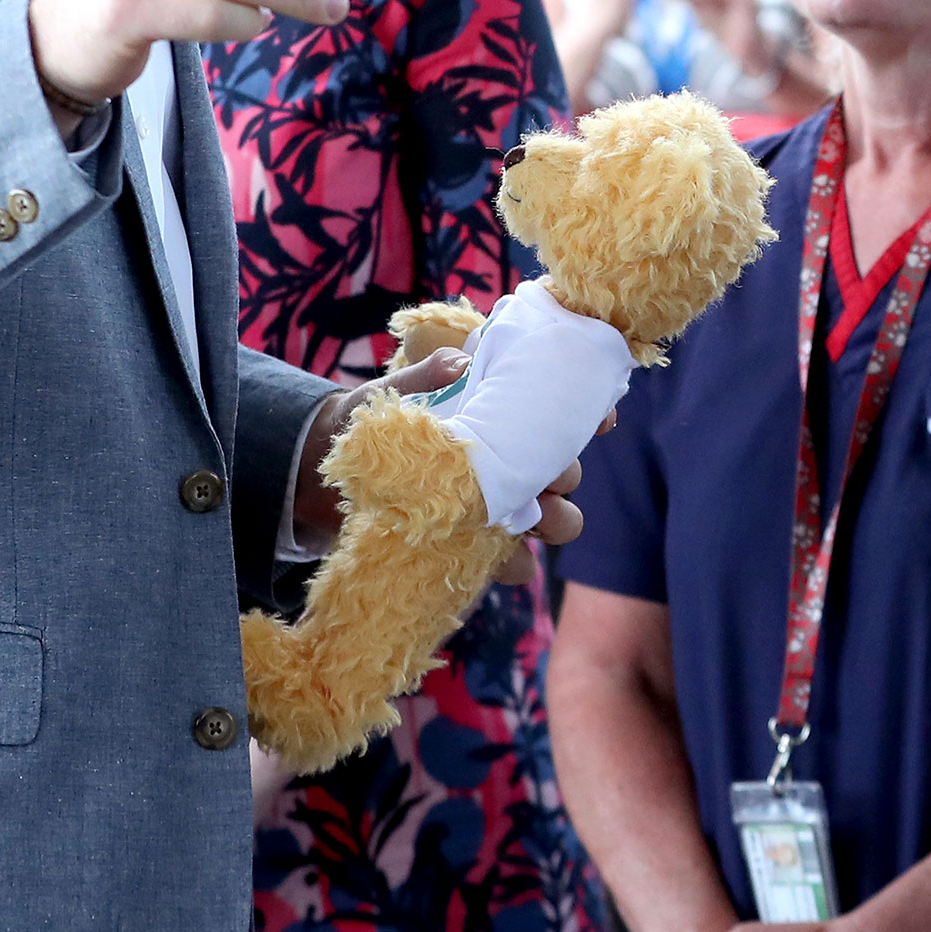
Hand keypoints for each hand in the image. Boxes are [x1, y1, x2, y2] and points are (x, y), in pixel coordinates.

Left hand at [293, 346, 591, 576]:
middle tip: (549, 472)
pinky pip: (514, 565)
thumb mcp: (393, 393)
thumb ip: (426, 376)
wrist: (329, 476)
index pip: (559, 412)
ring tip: (532, 518)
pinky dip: (512, 563)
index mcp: (501, 416)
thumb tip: (461, 366)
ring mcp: (499, 508)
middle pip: (568, 471)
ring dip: (554, 519)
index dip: (589, 414)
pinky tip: (499, 554)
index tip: (601, 419)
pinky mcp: (476, 549)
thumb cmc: (371, 421)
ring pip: (556, 520)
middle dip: (566, 472)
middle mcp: (511, 461)